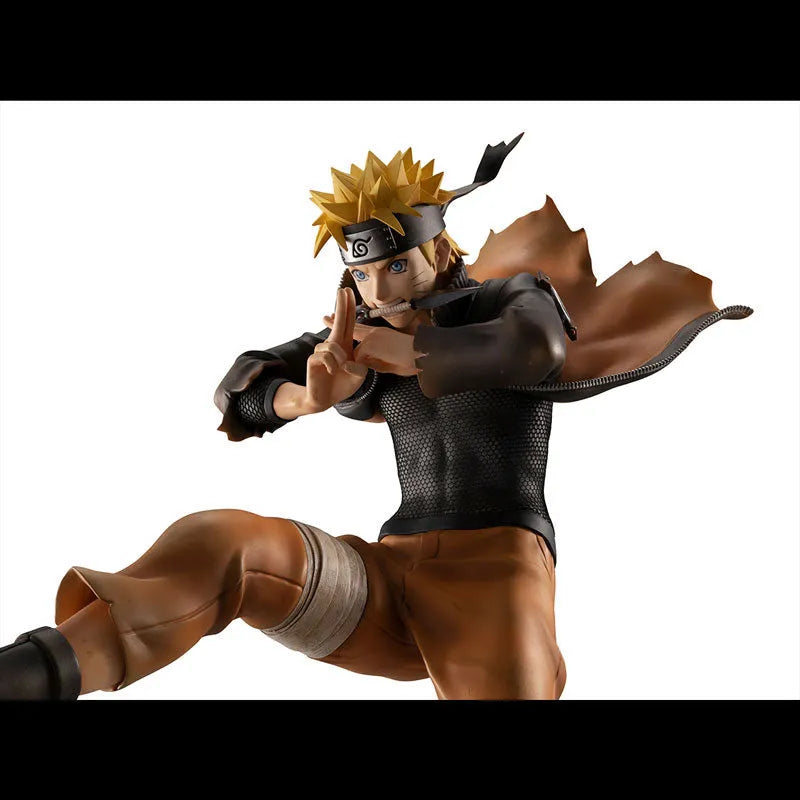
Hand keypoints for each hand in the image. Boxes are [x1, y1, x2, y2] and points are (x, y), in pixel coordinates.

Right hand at [302, 288, 368, 413]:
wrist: (327, 398)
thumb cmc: (343, 384)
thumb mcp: (359, 374)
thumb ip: (359, 365)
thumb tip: (347, 359)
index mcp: (345, 345)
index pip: (348, 323)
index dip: (348, 307)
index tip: (348, 292)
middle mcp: (333, 344)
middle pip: (338, 321)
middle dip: (341, 305)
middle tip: (342, 289)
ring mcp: (322, 351)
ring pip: (332, 345)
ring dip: (340, 358)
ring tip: (339, 369)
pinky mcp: (314, 359)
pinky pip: (325, 357)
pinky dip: (332, 366)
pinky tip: (331, 372)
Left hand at [323, 316, 421, 376]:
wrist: (423, 355)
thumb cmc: (414, 360)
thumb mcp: (391, 361)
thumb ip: (375, 360)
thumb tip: (364, 364)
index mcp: (380, 335)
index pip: (360, 328)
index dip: (349, 324)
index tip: (338, 318)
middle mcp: (375, 333)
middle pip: (353, 328)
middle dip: (337, 323)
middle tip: (324, 317)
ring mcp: (373, 338)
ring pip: (357, 351)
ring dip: (355, 359)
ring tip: (364, 357)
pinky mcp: (372, 345)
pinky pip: (360, 359)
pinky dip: (361, 366)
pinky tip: (368, 367)